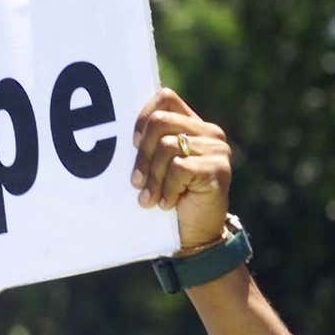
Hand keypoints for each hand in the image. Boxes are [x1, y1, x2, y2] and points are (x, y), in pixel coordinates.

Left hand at [131, 88, 232, 248]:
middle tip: (135, 182)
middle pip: (160, 123)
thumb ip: (149, 146)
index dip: (142, 117)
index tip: (131, 143)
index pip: (165, 98)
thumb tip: (116, 132)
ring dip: (153, 178)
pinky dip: (168, 189)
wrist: (196, 235)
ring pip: (167, 147)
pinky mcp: (218, 168)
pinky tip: (167, 204)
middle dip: (141, 155)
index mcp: (192, 125)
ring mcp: (216, 149)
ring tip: (149, 199)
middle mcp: (208, 132)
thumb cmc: (170, 199)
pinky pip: (180, 168)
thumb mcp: (157, 168)